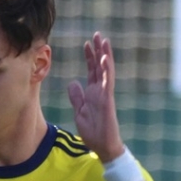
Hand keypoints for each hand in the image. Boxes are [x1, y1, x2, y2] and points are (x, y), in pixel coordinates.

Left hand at [66, 33, 124, 161]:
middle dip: (98, 50)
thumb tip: (72, 82)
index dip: (89, 57)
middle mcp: (101, 90)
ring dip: (105, 55)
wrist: (102, 145)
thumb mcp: (79, 111)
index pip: (92, 71)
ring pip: (106, 70)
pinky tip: (104, 58)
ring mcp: (105, 94)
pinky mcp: (108, 100)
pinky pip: (108, 82)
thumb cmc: (93, 131)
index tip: (87, 44)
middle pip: (100, 66)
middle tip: (97, 35)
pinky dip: (107, 69)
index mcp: (93, 92)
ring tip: (103, 40)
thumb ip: (77, 97)